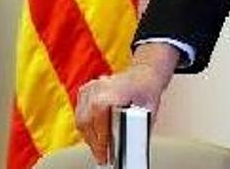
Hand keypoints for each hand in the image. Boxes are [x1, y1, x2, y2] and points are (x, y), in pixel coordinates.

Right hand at [74, 43, 179, 163]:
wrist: (144, 73)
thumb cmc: (147, 91)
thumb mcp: (149, 112)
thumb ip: (137, 129)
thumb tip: (130, 147)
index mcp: (113, 93)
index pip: (99, 121)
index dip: (100, 141)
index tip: (105, 155)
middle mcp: (99, 88)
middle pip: (87, 122)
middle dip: (94, 143)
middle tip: (102, 156)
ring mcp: (91, 87)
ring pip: (81, 119)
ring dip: (89, 136)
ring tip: (99, 148)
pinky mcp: (86, 90)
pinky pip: (80, 113)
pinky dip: (86, 125)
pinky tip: (95, 133)